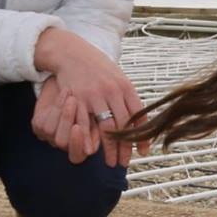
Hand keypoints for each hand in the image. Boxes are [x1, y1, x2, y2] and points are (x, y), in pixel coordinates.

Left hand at [32, 77, 94, 164]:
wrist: (74, 85)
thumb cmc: (92, 102)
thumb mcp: (99, 113)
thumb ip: (102, 125)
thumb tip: (107, 131)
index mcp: (79, 147)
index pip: (76, 156)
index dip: (76, 144)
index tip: (78, 127)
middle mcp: (63, 145)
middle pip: (62, 143)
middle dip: (66, 121)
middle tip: (75, 102)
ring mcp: (49, 137)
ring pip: (51, 131)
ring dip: (61, 111)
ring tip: (72, 96)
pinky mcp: (38, 125)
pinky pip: (43, 120)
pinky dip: (56, 104)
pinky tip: (65, 92)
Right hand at [34, 27, 145, 166]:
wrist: (72, 52)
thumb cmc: (98, 68)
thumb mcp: (118, 78)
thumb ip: (129, 98)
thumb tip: (142, 121)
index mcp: (125, 86)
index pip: (139, 115)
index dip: (142, 135)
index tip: (144, 151)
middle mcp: (112, 91)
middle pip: (123, 125)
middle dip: (126, 148)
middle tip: (126, 163)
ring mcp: (94, 96)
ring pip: (106, 128)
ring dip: (110, 149)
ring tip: (112, 162)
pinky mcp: (77, 99)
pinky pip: (85, 124)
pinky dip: (90, 140)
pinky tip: (93, 151)